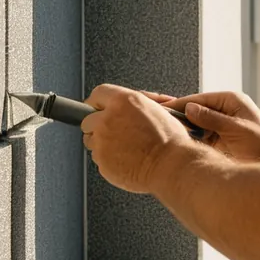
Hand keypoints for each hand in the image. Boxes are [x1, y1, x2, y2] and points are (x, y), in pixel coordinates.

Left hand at [81, 84, 197, 193]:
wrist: (170, 165)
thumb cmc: (169, 140)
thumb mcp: (155, 109)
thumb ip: (133, 104)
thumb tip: (123, 104)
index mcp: (123, 101)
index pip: (98, 94)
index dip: (98, 103)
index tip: (98, 108)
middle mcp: (108, 119)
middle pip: (88, 119)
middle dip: (98, 125)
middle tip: (115, 132)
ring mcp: (102, 140)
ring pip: (91, 140)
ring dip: (102, 143)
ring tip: (124, 148)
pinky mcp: (101, 160)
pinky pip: (98, 158)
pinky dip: (108, 159)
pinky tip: (125, 159)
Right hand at [162, 91, 259, 160]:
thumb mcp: (236, 130)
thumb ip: (212, 119)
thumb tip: (190, 108)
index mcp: (232, 101)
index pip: (200, 99)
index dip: (181, 104)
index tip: (165, 108)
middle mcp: (226, 110)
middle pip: (197, 110)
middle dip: (180, 116)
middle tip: (161, 121)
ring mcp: (223, 123)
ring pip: (197, 124)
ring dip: (185, 129)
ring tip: (167, 133)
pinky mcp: (221, 137)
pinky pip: (202, 135)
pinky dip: (192, 139)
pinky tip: (180, 143)